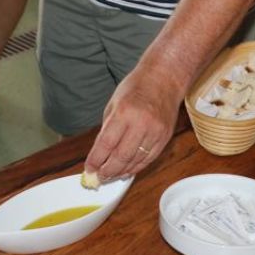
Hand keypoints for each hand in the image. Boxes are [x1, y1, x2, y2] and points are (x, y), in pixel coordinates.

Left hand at [84, 67, 182, 182]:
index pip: (106, 144)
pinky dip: (136, 167)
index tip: (89, 168)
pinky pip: (149, 159)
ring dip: (121, 172)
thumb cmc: (137, 87)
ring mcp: (155, 132)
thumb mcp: (114, 103)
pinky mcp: (165, 137)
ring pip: (135, 161)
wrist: (164, 78)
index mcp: (124, 112)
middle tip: (99, 177)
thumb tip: (99, 153)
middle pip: (120, 157)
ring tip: (111, 175)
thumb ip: (107, 128)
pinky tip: (127, 170)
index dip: (95, 160)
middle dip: (107, 171)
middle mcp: (141, 123)